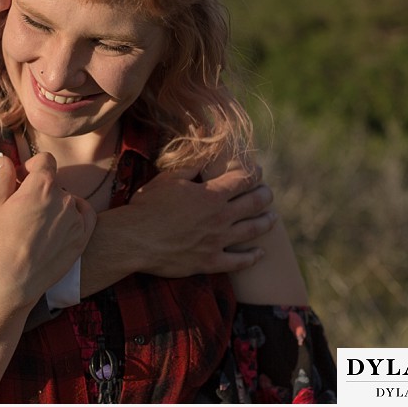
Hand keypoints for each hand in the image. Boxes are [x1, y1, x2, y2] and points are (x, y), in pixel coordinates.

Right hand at [0, 151, 96, 309]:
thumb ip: (3, 177)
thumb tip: (4, 158)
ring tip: (37, 226)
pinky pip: (85, 215)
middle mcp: (64, 197)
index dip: (32, 166)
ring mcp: (76, 218)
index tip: (23, 178)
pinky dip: (75, 215)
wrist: (11, 281)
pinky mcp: (83, 237)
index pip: (45, 160)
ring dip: (55, 205)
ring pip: (67, 201)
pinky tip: (60, 224)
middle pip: (54, 183)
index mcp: (42, 184)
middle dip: (40, 190)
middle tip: (24, 209)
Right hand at [126, 164, 275, 276]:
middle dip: (264, 196)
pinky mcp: (210, 262)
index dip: (253, 173)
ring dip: (265, 222)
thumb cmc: (148, 206)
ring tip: (273, 219)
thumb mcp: (169, 178)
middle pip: (254, 204)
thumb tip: (207, 144)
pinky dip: (252, 257)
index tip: (257, 171)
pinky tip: (260, 253)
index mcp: (212, 195)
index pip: (243, 180)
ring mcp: (218, 242)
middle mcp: (221, 218)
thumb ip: (192, 163)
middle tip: (268, 193)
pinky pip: (239, 262)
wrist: (134, 240)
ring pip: (252, 231)